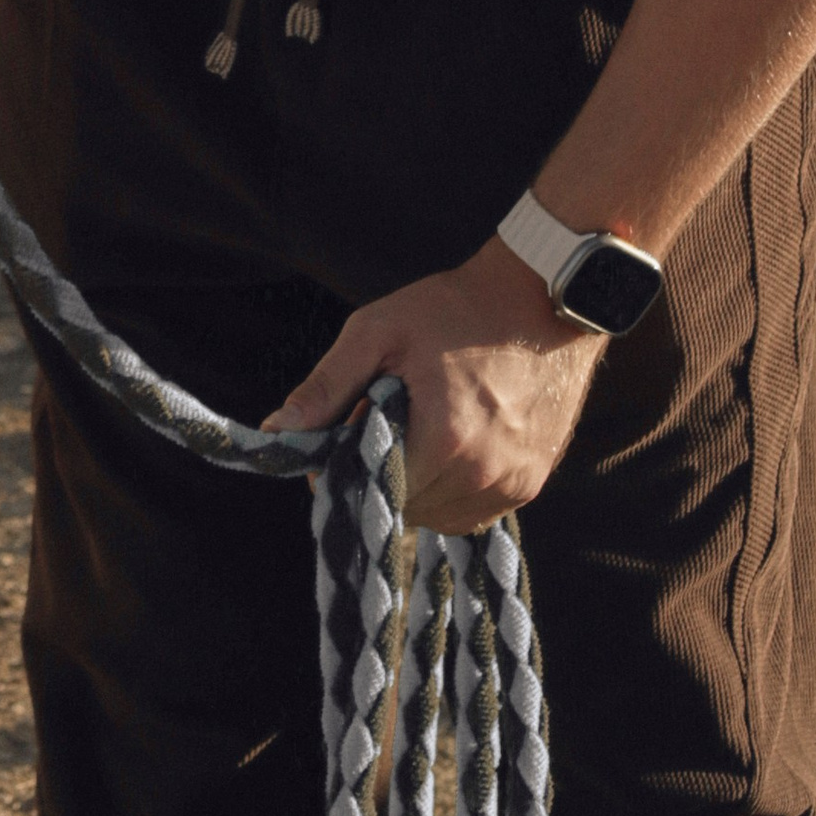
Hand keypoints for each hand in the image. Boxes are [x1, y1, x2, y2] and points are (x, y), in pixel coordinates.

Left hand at [265, 239, 604, 530]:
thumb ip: (328, 387)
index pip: (374, 493)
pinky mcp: (531, 484)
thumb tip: (277, 431)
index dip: (347, 471)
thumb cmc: (453, 309)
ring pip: (439, 517)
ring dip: (417, 487)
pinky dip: (451, 489)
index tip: (339, 441)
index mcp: (444, 441)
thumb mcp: (379, 332)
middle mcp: (484, 477)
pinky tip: (448, 444)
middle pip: (406, 510)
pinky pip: (474, 511)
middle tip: (379, 425)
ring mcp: (514, 486)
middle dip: (381, 476)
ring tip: (417, 429)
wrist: (538, 298)